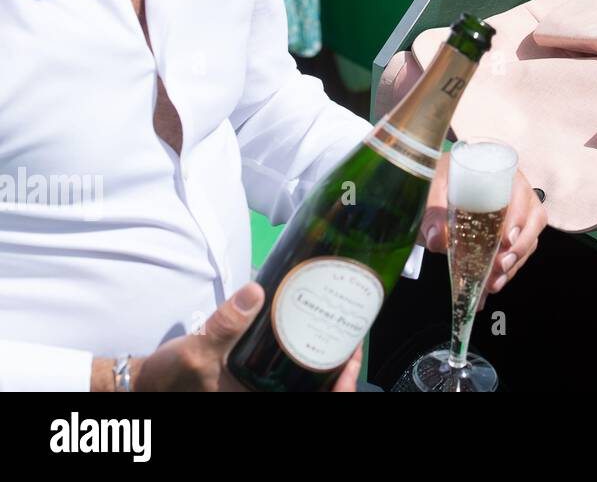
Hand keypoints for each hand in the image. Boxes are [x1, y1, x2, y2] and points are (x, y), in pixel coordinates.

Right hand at [131, 283, 362, 390]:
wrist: (146, 382)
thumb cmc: (171, 376)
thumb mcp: (197, 350)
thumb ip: (225, 324)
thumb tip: (255, 292)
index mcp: (255, 401)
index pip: (314, 402)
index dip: (340, 386)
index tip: (353, 358)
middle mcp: (263, 398)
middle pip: (314, 391)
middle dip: (337, 370)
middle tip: (352, 337)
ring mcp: (259, 392)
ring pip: (303, 384)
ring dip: (322, 364)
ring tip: (337, 333)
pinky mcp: (253, 384)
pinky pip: (287, 377)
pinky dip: (302, 360)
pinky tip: (307, 335)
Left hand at [422, 166, 547, 294]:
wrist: (443, 184)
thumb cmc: (444, 179)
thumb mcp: (434, 189)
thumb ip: (434, 213)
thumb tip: (438, 241)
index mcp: (500, 171)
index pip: (520, 190)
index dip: (519, 215)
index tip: (507, 238)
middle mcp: (517, 190)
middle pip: (533, 217)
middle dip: (520, 246)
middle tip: (500, 265)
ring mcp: (519, 211)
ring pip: (531, 237)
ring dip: (516, 261)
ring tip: (495, 282)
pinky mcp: (514, 230)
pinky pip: (522, 249)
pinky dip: (510, 267)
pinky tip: (495, 282)